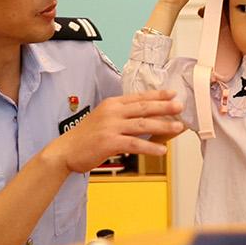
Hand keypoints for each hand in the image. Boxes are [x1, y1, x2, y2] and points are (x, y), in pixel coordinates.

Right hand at [48, 91, 184, 173]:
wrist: (66, 151)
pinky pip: (134, 144)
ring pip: (142, 125)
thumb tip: (147, 122)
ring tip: (177, 127)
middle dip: (164, 106)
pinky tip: (162, 150)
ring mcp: (110, 127)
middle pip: (143, 108)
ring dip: (162, 126)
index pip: (138, 97)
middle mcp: (112, 112)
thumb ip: (122, 118)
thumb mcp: (104, 120)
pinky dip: (150, 148)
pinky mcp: (109, 142)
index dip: (156, 95)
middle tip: (180, 106)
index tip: (172, 93)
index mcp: (111, 104)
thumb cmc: (85, 138)